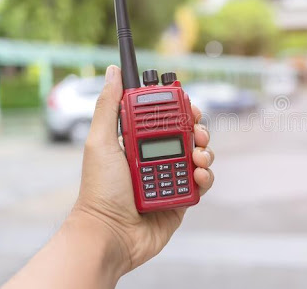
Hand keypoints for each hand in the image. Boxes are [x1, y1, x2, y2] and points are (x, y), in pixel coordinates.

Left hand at [73, 65, 213, 273]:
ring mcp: (170, 179)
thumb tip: (112, 72)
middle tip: (199, 133)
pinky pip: (202, 183)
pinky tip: (198, 176)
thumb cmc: (100, 190)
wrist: (110, 234)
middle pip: (189, 136)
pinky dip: (205, 177)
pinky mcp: (182, 200)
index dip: (181, 111)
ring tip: (198, 158)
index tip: (190, 106)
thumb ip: (108, 107)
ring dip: (205, 153)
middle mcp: (156, 159)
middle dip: (199, 131)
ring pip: (200, 158)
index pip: (166, 119)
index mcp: (138, 144)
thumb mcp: (101, 142)